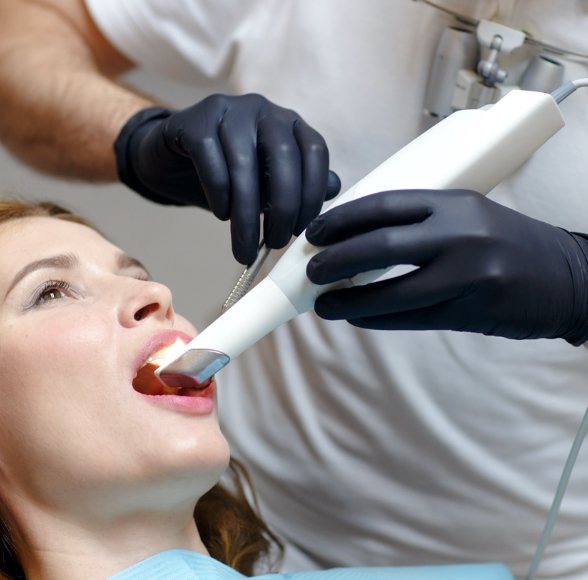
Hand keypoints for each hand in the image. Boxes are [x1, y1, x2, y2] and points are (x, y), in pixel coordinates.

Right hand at [115, 94, 340, 263]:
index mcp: (288, 124)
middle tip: (275, 244)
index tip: (302, 231)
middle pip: (282, 156)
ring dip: (247, 212)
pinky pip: (210, 157)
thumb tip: (332, 188)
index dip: (313, 193)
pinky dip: (218, 192)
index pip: (314, 151)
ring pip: (244, 162)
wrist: (172, 160)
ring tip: (245, 247)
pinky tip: (221, 215)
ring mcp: (228, 110)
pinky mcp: (194, 120)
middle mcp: (263, 110)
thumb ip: (299, 184)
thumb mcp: (267, 184)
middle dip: (283, 206)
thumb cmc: (228, 175)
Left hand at [306, 189, 587, 343]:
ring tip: (324, 304)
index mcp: (454, 202)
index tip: (315, 233)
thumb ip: (419, 224)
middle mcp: (460, 234)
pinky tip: (357, 316)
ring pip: (394, 291)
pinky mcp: (472, 309)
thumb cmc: (505, 243)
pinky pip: (413, 317)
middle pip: (383, 245)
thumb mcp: (467, 216)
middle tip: (312, 270)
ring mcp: (468, 274)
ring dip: (351, 299)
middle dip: (337, 259)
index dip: (343, 219)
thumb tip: (357, 239)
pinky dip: (378, 318)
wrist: (567, 277)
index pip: (385, 204)